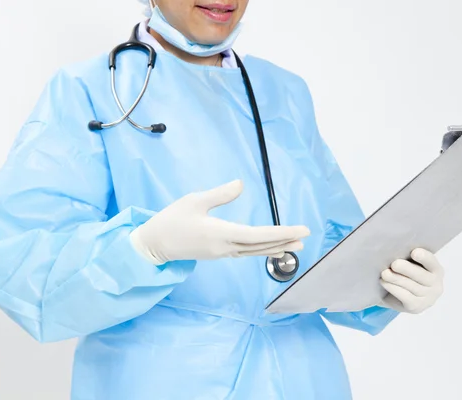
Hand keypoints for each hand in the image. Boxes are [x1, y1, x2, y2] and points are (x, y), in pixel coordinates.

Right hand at [130, 180, 310, 264]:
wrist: (154, 245)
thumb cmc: (172, 220)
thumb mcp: (194, 201)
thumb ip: (219, 194)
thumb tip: (241, 183)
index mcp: (221, 233)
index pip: (258, 234)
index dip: (281, 232)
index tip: (299, 230)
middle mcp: (226, 247)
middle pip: (261, 245)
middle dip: (285, 239)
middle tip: (306, 235)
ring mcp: (223, 253)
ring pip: (256, 251)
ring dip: (277, 247)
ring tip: (297, 245)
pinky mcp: (220, 253)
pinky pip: (247, 253)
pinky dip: (264, 250)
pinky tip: (274, 249)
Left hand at [379, 248, 443, 313]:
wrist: (400, 296)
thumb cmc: (405, 274)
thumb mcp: (410, 264)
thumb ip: (407, 257)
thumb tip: (394, 248)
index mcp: (436, 270)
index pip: (432, 262)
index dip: (424, 257)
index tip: (414, 252)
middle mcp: (436, 285)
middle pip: (421, 275)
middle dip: (407, 269)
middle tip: (394, 264)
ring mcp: (428, 298)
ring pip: (411, 286)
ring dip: (396, 279)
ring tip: (384, 273)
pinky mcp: (416, 307)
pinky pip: (405, 297)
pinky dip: (393, 289)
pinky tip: (384, 282)